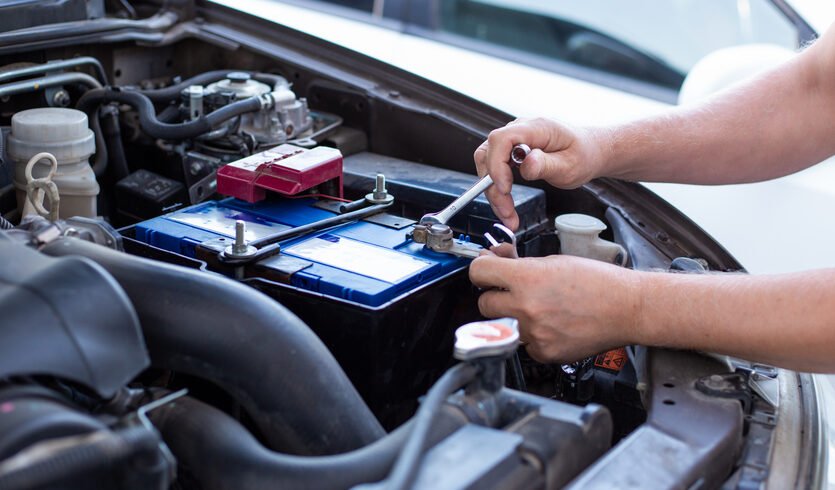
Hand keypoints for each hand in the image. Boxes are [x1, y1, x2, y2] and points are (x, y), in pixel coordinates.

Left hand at [469, 253, 642, 362]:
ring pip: (504, 325)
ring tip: (541, 309)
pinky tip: (552, 325)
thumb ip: (521, 265)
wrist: (627, 308)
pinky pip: (524, 344)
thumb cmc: (598, 282)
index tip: (487, 271)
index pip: (479, 273)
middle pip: (484, 303)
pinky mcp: (544, 353)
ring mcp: (534, 333)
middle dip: (496, 296)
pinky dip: (533, 337)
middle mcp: (526, 308)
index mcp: (527, 279)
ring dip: (514, 317)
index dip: (481, 270)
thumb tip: (498, 262)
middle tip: (513, 292)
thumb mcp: (555, 261)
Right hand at [474, 118, 609, 230]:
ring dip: (493, 191)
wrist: (589, 151)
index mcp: (536, 128)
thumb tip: (526, 164)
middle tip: (506, 211)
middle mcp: (520, 130)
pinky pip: (495, 169)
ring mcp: (514, 140)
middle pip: (488, 154)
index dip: (497, 165)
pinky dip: (498, 189)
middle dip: (492, 186)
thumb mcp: (570, 165)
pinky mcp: (511, 151)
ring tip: (507, 214)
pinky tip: (506, 206)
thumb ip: (546, 165)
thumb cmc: (582, 155)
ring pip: (488, 164)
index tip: (505, 188)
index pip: (501, 139)